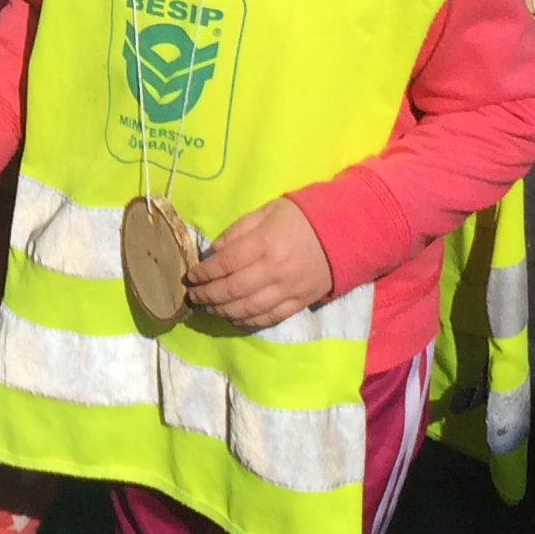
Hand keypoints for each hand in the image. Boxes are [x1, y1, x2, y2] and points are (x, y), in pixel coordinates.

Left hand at [187, 196, 332, 328]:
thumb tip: (214, 252)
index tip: (190, 276)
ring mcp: (288, 289)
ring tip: (208, 307)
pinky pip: (269, 318)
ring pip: (248, 308)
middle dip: (207, 295)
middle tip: (193, 296)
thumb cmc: (300, 218)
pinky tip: (233, 317)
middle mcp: (274, 270)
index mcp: (265, 243)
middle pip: (232, 290)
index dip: (204, 273)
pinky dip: (248, 321)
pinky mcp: (299, 302)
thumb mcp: (267, 211)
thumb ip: (238, 230)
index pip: (225, 263)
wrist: (344, 232)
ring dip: (223, 311)